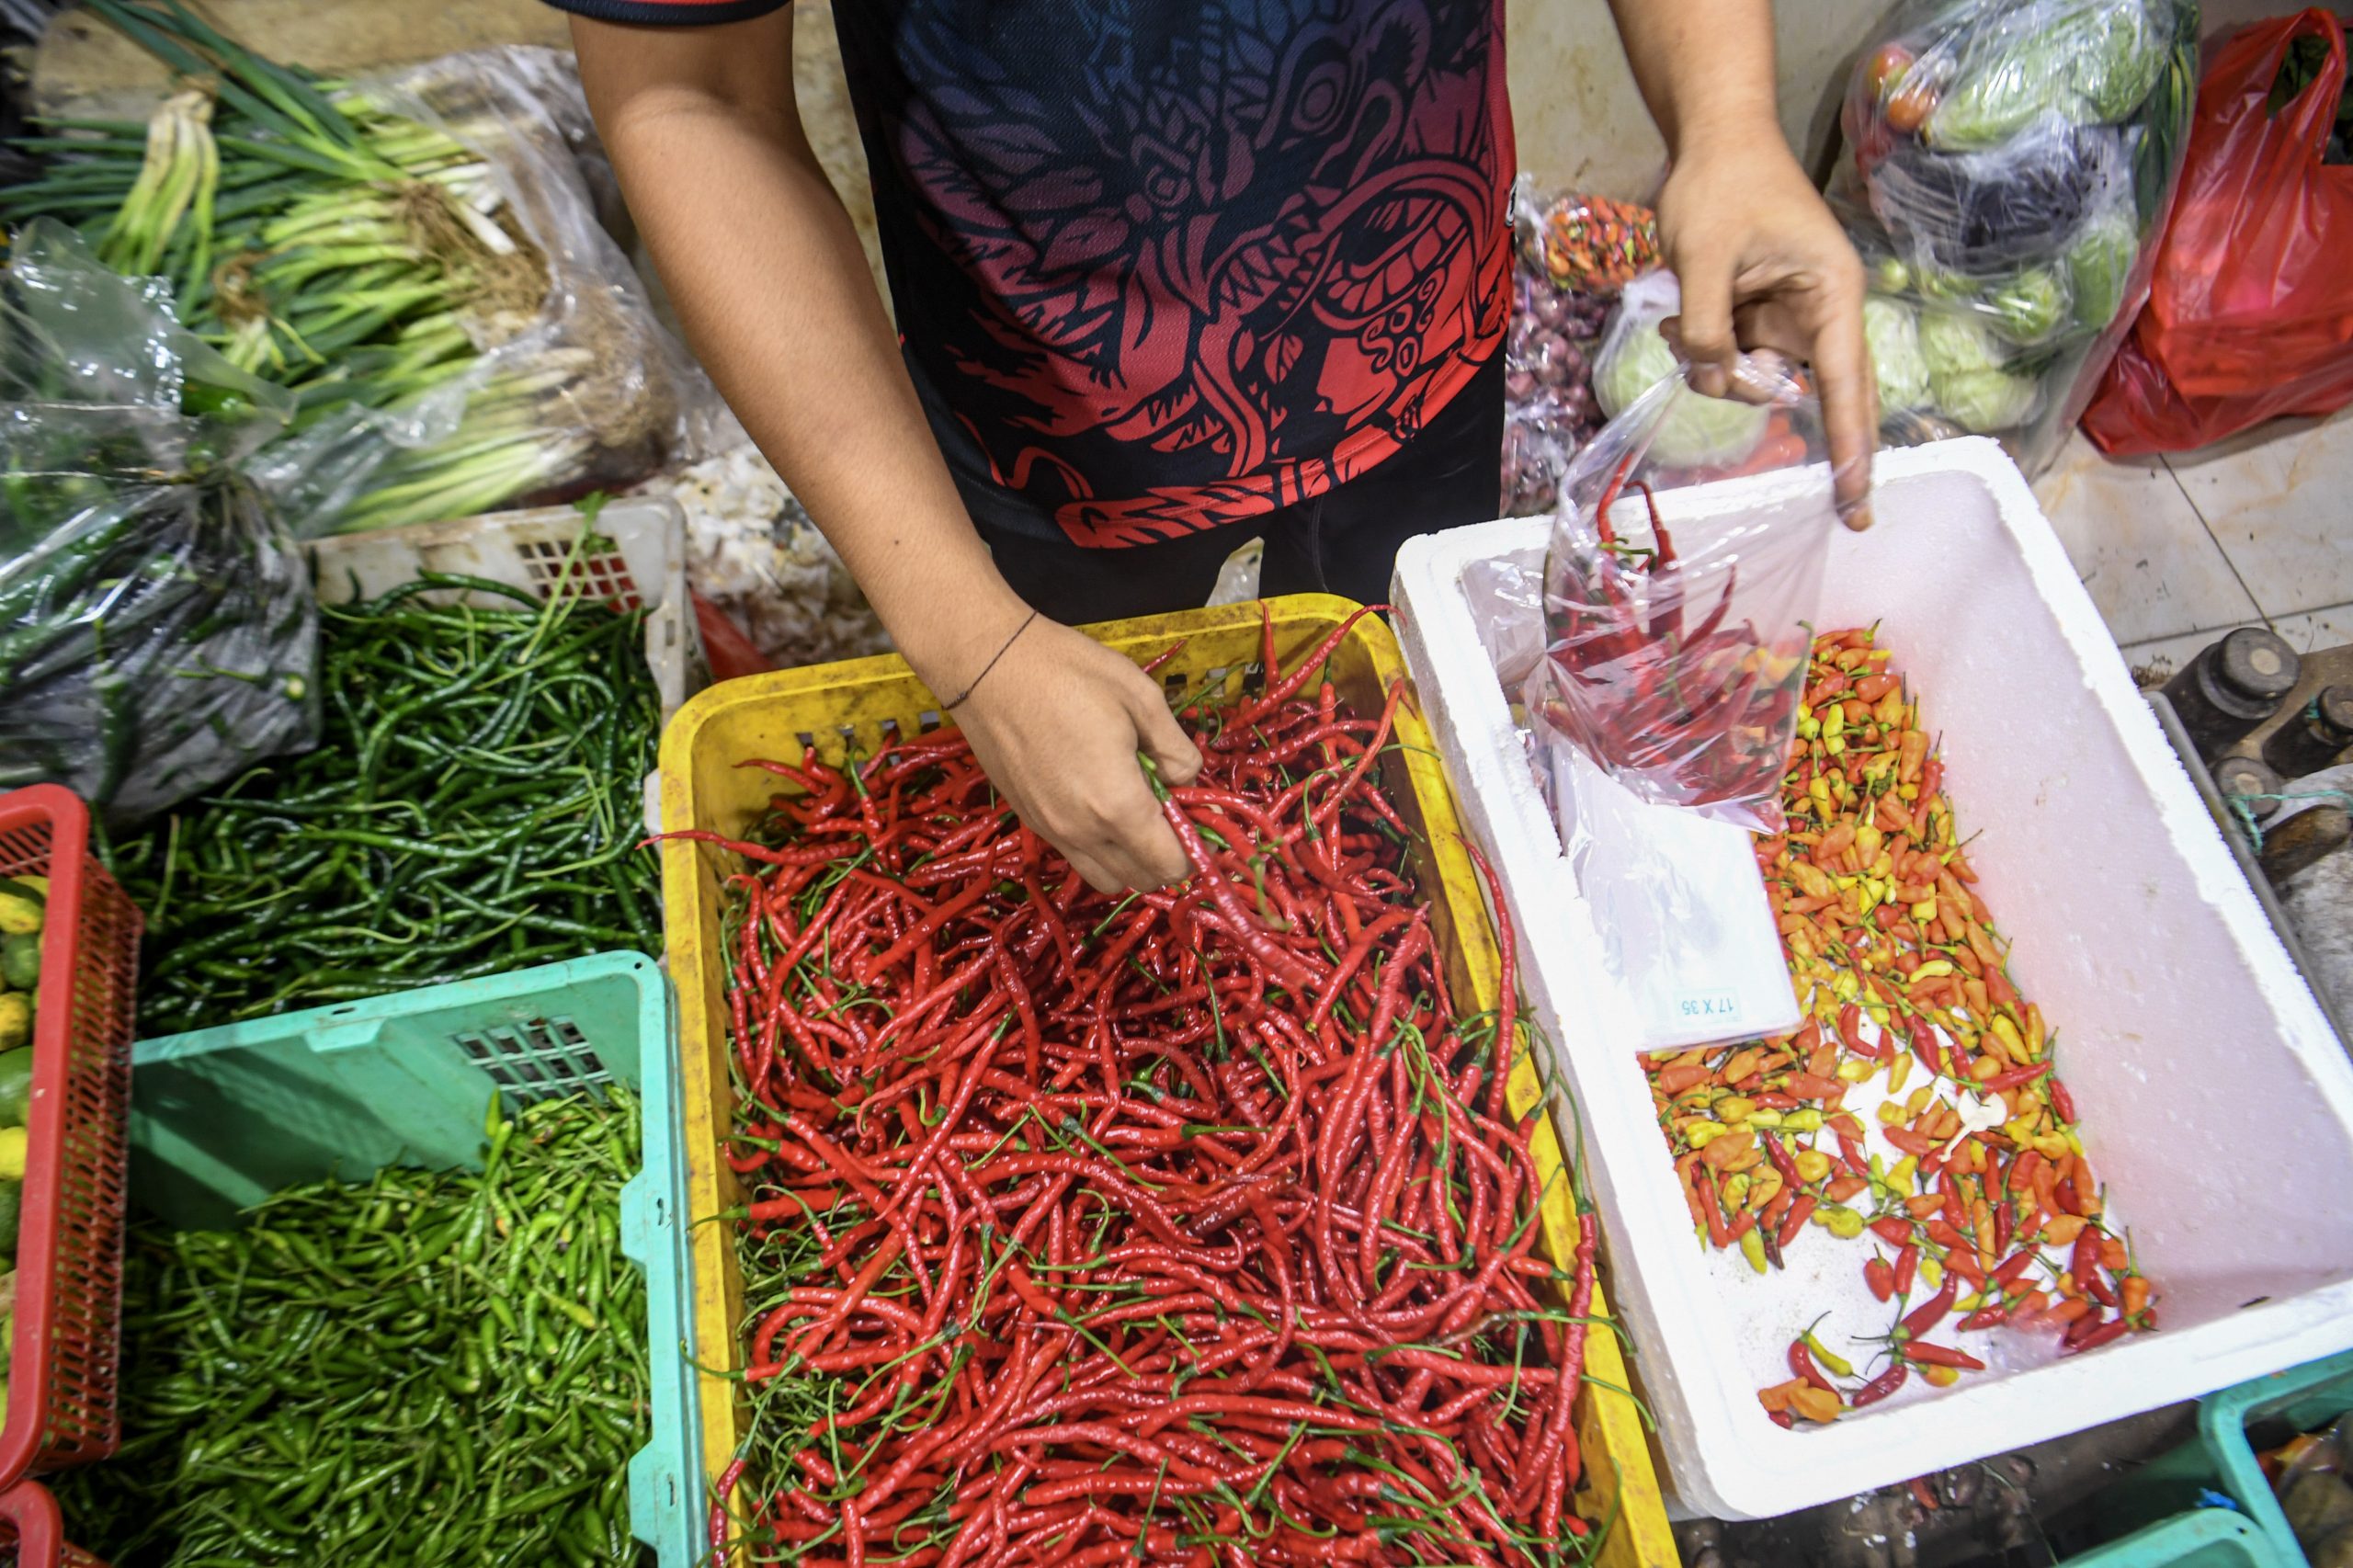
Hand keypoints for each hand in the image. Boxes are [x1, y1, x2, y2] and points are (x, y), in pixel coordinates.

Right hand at [951, 616, 1203, 893]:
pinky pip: (1074, 855)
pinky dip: (1096, 846)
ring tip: (1130, 809)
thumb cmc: (1069, 672)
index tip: (1190, 810)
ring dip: (1128, 858)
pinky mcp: (1028, 820)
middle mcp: (1083, 832)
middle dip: (1163, 855)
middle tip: (1165, 806)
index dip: (1192, 846)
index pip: (1170, 864)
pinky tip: (1094, 799)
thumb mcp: (1141, 697)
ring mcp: (1051, 830)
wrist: (986, 666)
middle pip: (1140, 879)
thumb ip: (1176, 749)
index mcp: (1118, 805)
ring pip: (1105, 877)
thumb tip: (1184, 778)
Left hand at [1655, 126, 1876, 528]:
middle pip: (1822, 394)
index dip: (1854, 444)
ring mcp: (1786, 319)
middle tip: (1849, 512)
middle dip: (1825, 442)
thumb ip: (1708, 329)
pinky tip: (1678, 323)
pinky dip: (1704, 354)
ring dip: (1718, 373)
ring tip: (1682, 324)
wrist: (1712, 142)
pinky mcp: (1756, 318)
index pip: (1847, 384)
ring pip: (1761, 382)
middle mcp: (1819, 313)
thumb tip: (1716, 382)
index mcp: (1830, 295)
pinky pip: (1733, 360)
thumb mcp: (1703, 257)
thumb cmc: (1721, 188)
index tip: (1862, 495)